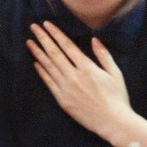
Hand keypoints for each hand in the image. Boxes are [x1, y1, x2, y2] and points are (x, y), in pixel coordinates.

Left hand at [26, 21, 131, 137]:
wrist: (113, 122)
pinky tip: (36, 63)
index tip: (46, 24)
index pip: (67, 46)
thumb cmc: (117, 97)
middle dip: (43, 39)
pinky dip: (42, 72)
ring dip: (38, 53)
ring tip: (29, 42)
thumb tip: (94, 39)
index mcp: (87, 68)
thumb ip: (103, 55)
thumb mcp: (115, 73)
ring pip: (49, 67)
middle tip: (33, 27)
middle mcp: (74, 76)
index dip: (56, 34)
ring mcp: (66, 89)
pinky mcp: (63, 100)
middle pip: (55, 53)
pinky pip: (49, 83)